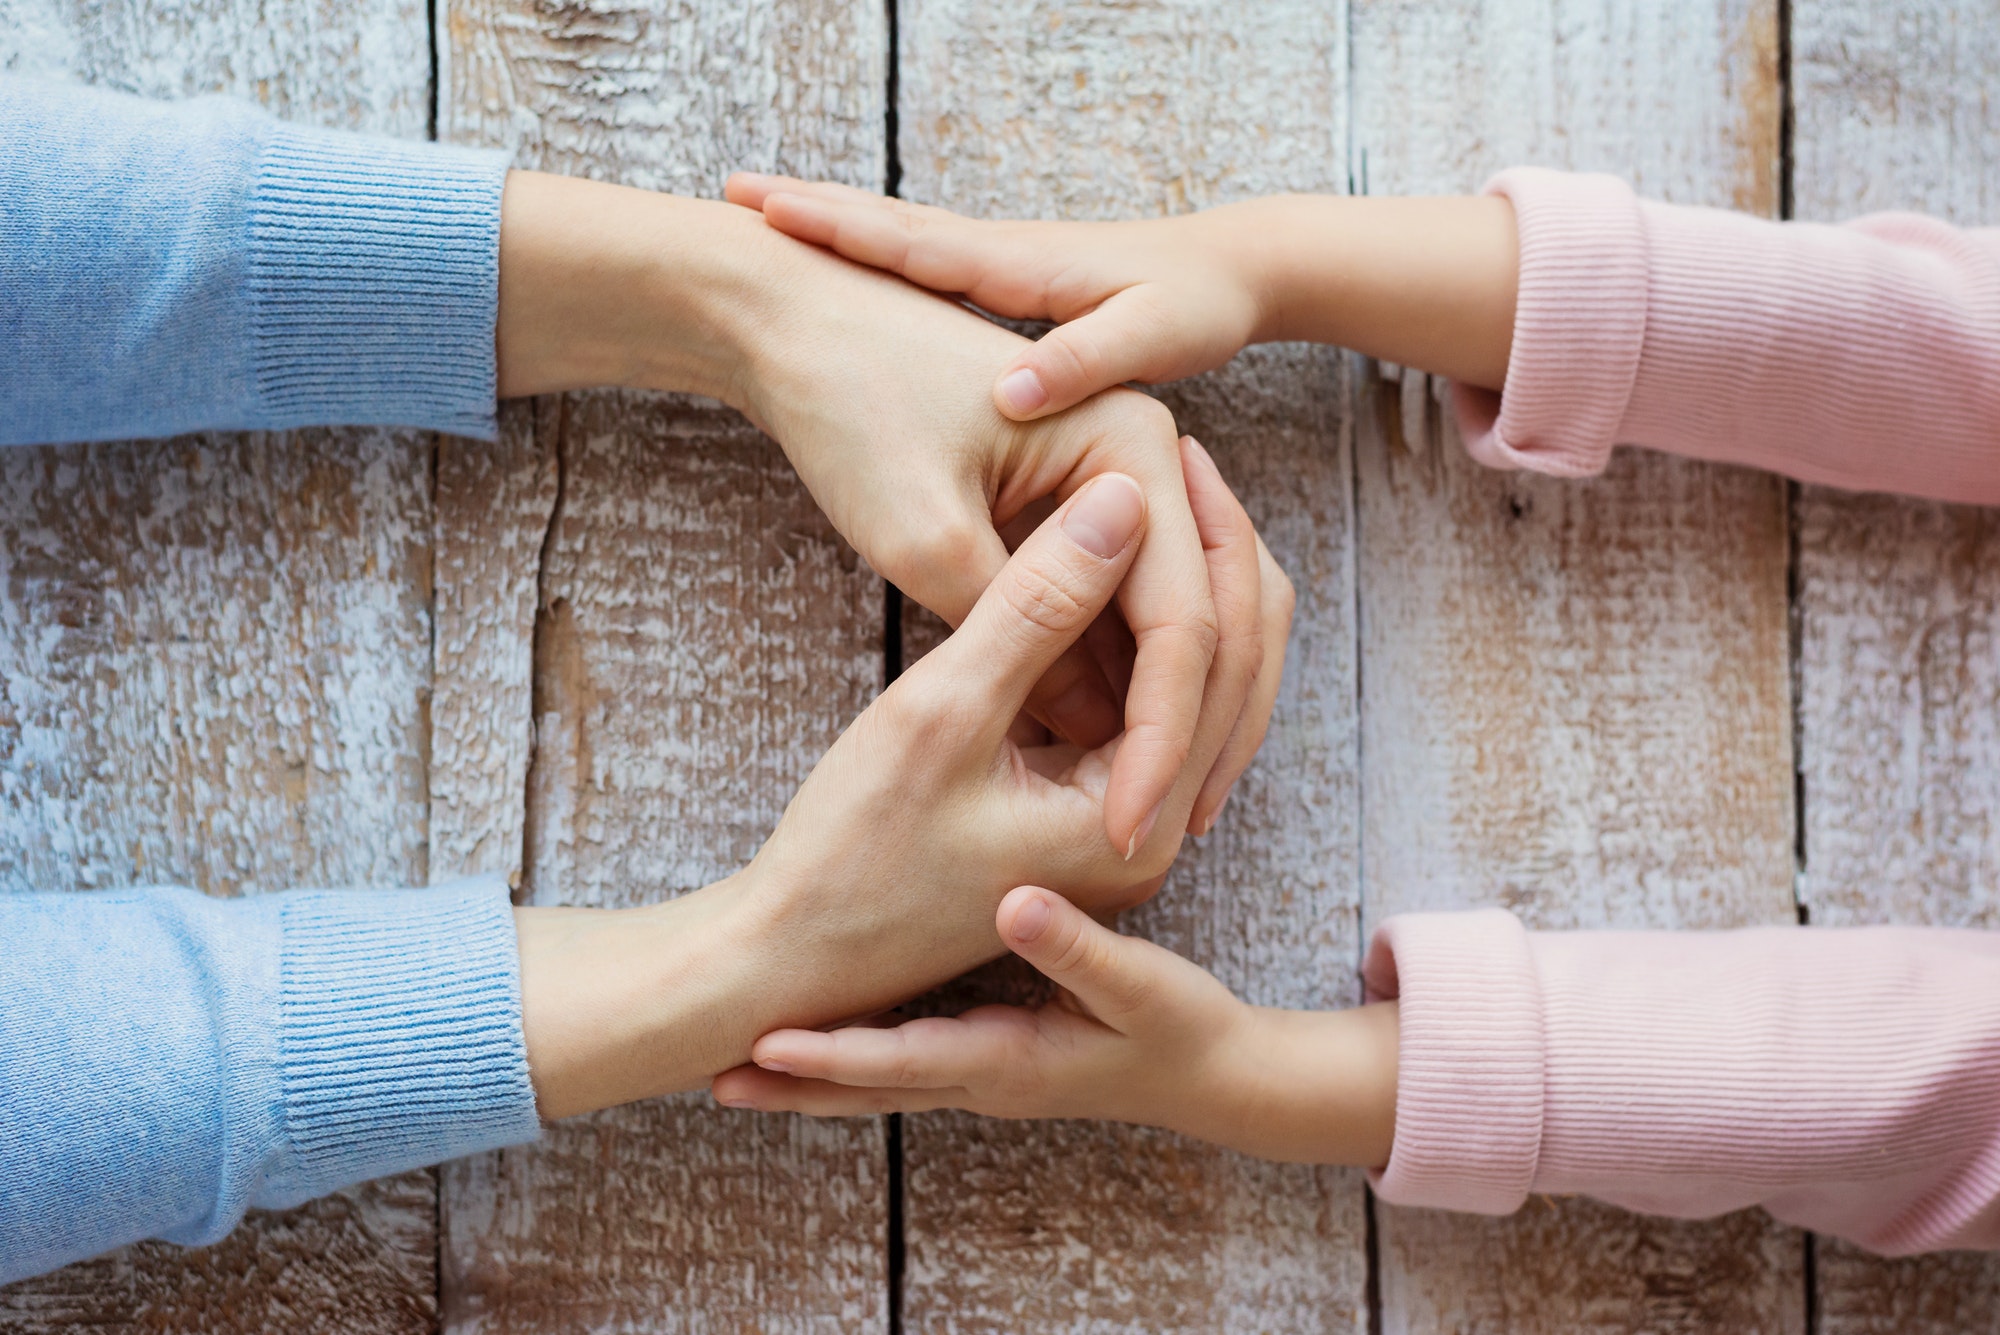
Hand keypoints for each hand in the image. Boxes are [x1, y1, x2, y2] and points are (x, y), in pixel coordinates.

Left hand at [496, 169, 1291, 847]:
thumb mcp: (924, 539)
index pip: (1180, 615)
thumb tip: (1094, 732)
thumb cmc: (847, 407)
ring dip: (1152, 716)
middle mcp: (1146, 454)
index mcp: (1133, 439)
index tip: (1123, 833)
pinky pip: (1114, 605)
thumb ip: (1019, 635)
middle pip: (1196, 621)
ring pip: (1163, 621)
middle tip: (1149, 843)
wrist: (792, 321)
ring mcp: (1115, 478)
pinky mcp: (1074, 504)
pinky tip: (1088, 761)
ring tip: (1124, 826)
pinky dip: (1107, 678)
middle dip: (1180, 737)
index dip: (1160, 734)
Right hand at [513, 458, 1264, 1118]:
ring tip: (1139, 487)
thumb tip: (1126, 500)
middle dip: (1197, 564)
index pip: (1211, 661)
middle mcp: (1145, 839)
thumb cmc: (851, 850)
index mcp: (1137, 824)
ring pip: (1163, 689)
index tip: (1181, 448)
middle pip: (1209, 676)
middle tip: (1181, 454)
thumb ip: (1037, 607)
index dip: (1200, 544)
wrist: (789, 950)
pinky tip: (1087, 564)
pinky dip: (1110, 640)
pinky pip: (1116, 711)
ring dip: (1151, 597)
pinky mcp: (1069, 822)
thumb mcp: (941, 711)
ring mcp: (1109, 835)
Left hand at [712, 886, 1400, 1167]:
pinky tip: (818, 1036)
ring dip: (808, 1078)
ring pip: (876, 1081)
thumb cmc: (1182, 1029)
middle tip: (709, 1076)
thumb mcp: (1139, 984)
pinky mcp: (989, 1054)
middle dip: (790, 1087)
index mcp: (1008, 1060)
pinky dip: (849, 1058)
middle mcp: (981, 1078)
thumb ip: (1078, 948)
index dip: (830, 1056)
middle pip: (865, 1092)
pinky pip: (900, 1063)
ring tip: (737, 1063)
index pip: (900, 1063)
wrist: (1216, 1076)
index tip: (762, 1044)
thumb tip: (1013, 904)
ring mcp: (982, 1073)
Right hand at [727, 172, 1268, 421]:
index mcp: (1018, 265)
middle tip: (735, 190)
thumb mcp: (1148, 337)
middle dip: (812, 208)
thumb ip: (1079, 360)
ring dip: (832, 224)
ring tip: (764, 214)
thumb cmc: (1196, 306)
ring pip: (898, 236)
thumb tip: (1007, 392)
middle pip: (886, 224)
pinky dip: (872, 251)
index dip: (840, 227)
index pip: (911, 241)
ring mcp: (999, 262)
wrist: (1236, 268)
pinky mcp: (1005, 284)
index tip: (768, 211)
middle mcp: (998, 252)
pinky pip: (922, 261)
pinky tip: (843, 266)